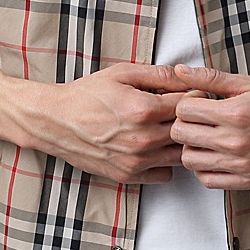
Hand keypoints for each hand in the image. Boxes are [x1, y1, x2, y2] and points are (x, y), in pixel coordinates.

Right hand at [21, 63, 190, 184]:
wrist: (56, 121)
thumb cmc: (86, 95)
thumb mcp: (122, 73)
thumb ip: (157, 74)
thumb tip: (184, 76)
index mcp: (143, 110)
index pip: (188, 105)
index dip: (193, 97)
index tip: (190, 94)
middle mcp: (143, 139)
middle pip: (187, 131)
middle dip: (190, 119)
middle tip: (183, 111)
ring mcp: (136, 161)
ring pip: (180, 156)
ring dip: (180, 143)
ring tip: (168, 129)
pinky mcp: (128, 175)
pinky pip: (165, 174)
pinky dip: (165, 162)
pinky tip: (156, 148)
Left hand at [170, 64, 249, 189]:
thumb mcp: (247, 84)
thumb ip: (210, 78)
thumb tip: (180, 71)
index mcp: (235, 113)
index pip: (183, 109)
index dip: (186, 102)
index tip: (198, 101)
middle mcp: (236, 141)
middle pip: (180, 134)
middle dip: (184, 122)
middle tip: (199, 118)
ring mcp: (241, 164)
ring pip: (188, 159)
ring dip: (191, 146)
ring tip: (206, 136)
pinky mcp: (246, 181)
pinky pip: (206, 180)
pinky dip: (204, 167)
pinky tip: (215, 154)